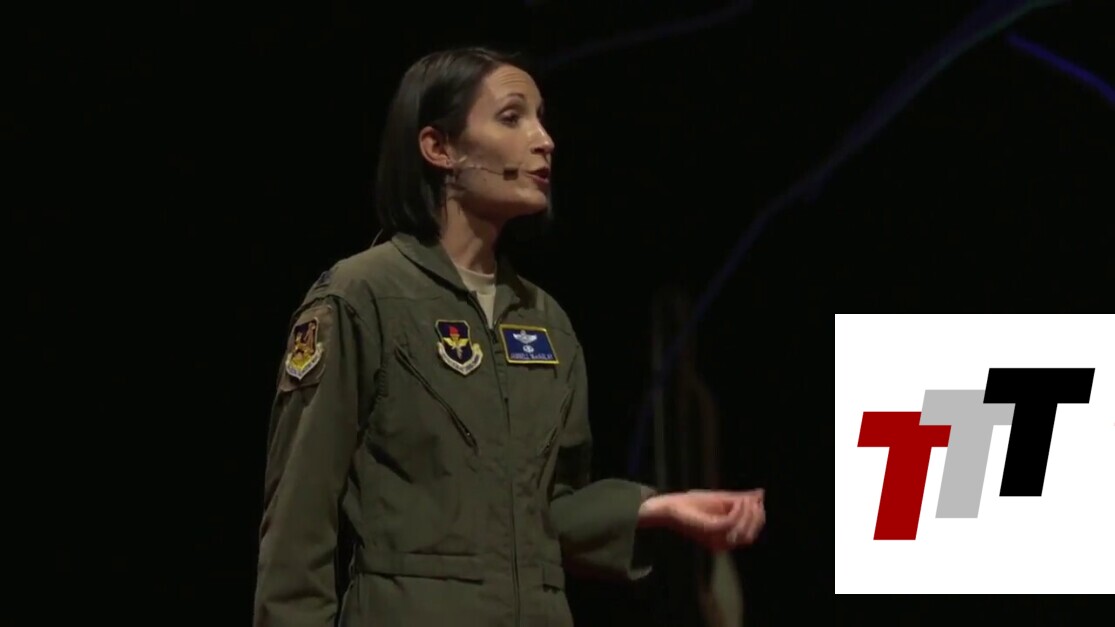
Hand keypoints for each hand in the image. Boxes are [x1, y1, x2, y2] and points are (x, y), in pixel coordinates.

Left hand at [641, 488, 764, 550]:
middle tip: (755, 501)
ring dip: (748, 514)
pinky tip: (738, 501)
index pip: (751, 534)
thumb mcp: (722, 500)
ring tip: (745, 499)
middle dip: (756, 518)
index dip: (758, 519)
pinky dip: (738, 512)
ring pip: (743, 533)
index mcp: (725, 538)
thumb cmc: (694, 504)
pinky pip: (730, 524)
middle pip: (749, 536)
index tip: (760, 502)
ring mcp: (715, 539)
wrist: (671, 506)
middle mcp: (722, 543)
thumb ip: (741, 499)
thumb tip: (761, 494)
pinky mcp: (709, 531)